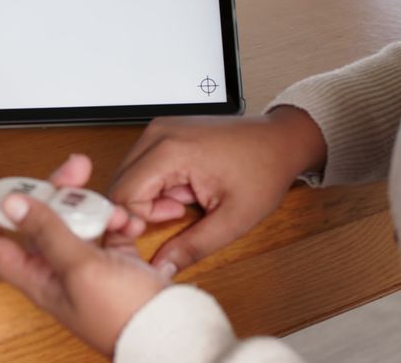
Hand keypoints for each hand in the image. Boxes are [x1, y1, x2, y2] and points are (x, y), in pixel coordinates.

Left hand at [0, 155, 166, 355]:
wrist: (172, 333)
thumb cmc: (123, 316)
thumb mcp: (79, 268)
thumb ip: (46, 231)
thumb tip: (10, 203)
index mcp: (37, 278)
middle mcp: (57, 272)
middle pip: (39, 221)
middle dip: (53, 191)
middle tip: (72, 169)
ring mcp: (87, 267)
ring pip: (76, 221)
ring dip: (93, 206)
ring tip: (112, 206)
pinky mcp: (115, 263)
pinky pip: (108, 230)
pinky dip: (117, 220)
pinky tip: (128, 221)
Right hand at [109, 106, 325, 273]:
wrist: (281, 141)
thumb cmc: (264, 170)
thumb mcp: (232, 219)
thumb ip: (192, 247)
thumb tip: (161, 269)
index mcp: (170, 150)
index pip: (122, 195)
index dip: (138, 220)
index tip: (172, 222)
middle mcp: (157, 134)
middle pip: (119, 184)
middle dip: (142, 210)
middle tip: (180, 214)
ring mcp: (158, 130)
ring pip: (128, 177)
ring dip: (149, 198)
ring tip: (185, 201)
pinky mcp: (163, 133)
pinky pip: (141, 167)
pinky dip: (155, 185)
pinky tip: (183, 189)